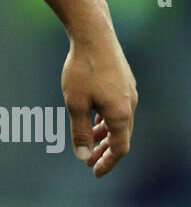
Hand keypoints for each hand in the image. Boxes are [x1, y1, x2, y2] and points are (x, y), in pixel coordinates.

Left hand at [61, 31, 136, 177]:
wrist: (93, 34)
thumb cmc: (82, 69)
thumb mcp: (75, 103)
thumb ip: (79, 131)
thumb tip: (82, 155)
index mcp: (120, 114)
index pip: (119, 148)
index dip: (107, 163)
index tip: (94, 172)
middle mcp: (130, 104)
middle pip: (121, 136)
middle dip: (105, 151)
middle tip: (89, 162)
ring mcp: (129, 92)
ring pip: (119, 121)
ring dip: (104, 134)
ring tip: (89, 142)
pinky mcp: (124, 81)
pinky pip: (118, 108)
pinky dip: (106, 119)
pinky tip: (94, 119)